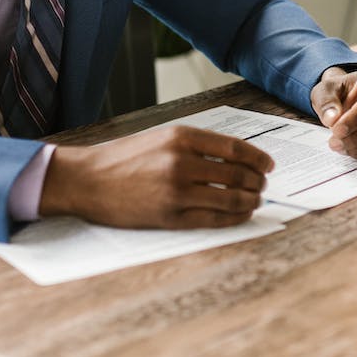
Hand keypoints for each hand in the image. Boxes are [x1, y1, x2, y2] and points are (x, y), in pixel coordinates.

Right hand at [39, 125, 274, 228]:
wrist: (87, 180)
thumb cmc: (124, 158)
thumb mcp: (161, 137)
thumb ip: (197, 145)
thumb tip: (237, 157)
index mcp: (181, 137)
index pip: (236, 148)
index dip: (259, 158)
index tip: (269, 165)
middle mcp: (182, 162)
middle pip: (238, 174)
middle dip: (258, 182)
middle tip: (263, 185)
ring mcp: (177, 191)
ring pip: (231, 198)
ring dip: (250, 200)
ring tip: (255, 200)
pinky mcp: (170, 217)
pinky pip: (214, 219)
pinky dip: (234, 217)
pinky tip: (241, 214)